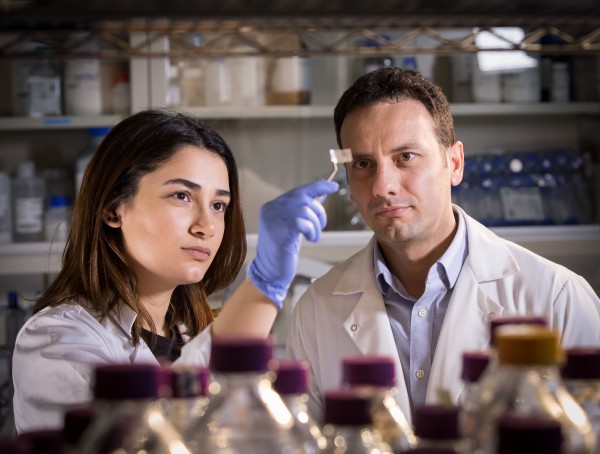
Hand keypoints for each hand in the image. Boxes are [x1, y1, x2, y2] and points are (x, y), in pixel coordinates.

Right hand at [248, 180, 338, 308]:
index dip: (318, 186)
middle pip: (304, 199)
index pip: (298, 190)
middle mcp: (270, 209)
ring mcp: (273, 220)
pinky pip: (302, 223)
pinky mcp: (279, 232)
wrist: (270, 271)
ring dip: (316, 225)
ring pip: (305, 210)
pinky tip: (310, 239)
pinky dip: (312, 230)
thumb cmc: (283, 249)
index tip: (334, 186)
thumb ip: (300, 211)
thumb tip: (321, 196)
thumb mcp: (290, 226)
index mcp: (272, 206)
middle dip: (319, 212)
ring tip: (314, 236)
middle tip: (321, 226)